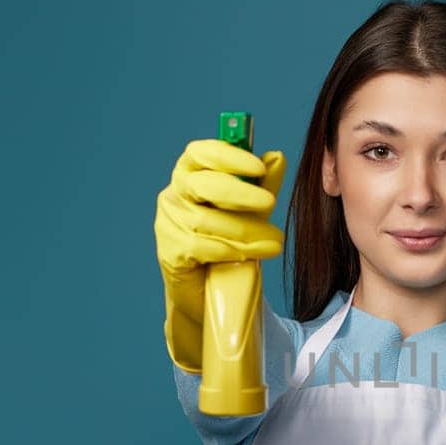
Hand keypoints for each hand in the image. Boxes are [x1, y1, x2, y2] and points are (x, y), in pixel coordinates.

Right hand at [153, 139, 286, 371]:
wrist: (211, 291)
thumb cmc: (228, 241)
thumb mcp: (252, 210)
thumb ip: (263, 184)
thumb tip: (277, 157)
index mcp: (191, 174)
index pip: (201, 153)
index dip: (228, 156)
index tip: (259, 167)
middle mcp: (174, 194)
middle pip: (203, 185)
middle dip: (240, 193)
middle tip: (271, 203)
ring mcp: (168, 223)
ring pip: (208, 221)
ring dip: (247, 230)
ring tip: (275, 240)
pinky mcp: (170, 252)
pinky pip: (202, 247)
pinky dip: (234, 250)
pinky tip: (258, 254)